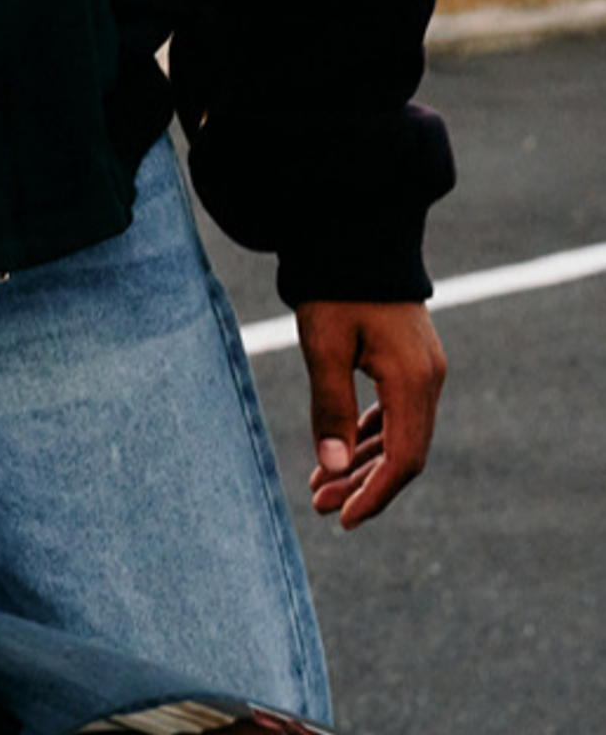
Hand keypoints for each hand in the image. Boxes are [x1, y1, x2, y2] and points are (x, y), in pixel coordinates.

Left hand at [296, 299, 444, 528]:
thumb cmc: (334, 285)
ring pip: (399, 434)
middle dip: (363, 484)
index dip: (374, 494)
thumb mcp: (323, 344)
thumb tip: (332, 469)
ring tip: (320, 486)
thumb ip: (329, 407)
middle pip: (404, 451)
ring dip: (363, 462)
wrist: (353, 229)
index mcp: (413, 379)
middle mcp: (428, 378)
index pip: (404, 459)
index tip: (343, 519)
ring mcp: (423, 368)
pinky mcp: (410, 358)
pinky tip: (341, 451)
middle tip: (318, 504)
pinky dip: (369, 435)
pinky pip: (396, 411)